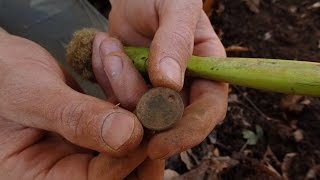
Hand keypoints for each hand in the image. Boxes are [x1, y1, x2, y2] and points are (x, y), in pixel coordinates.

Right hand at [0, 32, 163, 178]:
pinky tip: (108, 57)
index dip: (129, 153)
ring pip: (132, 135)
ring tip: (113, 55)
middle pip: (128, 167)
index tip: (144, 115)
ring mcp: (88, 147)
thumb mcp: (31, 97)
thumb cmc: (0, 79)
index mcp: (44, 178)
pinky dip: (121, 84)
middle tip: (135, 83)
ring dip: (131, 93)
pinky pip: (124, 112)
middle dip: (139, 123)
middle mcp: (71, 169)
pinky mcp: (98, 126)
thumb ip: (75, 118)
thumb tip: (128, 135)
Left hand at [93, 0, 227, 160]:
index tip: (158, 144)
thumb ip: (176, 41)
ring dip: (116, 79)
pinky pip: (114, 99)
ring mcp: (154, 91)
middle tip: (115, 64)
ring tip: (109, 43)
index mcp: (207, 71)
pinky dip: (103, 75)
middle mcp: (185, 87)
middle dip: (139, 104)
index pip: (207, 112)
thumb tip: (170, 84)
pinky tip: (104, 46)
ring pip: (136, 112)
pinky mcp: (130, 89)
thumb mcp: (176, 7)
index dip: (187, 132)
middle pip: (168, 121)